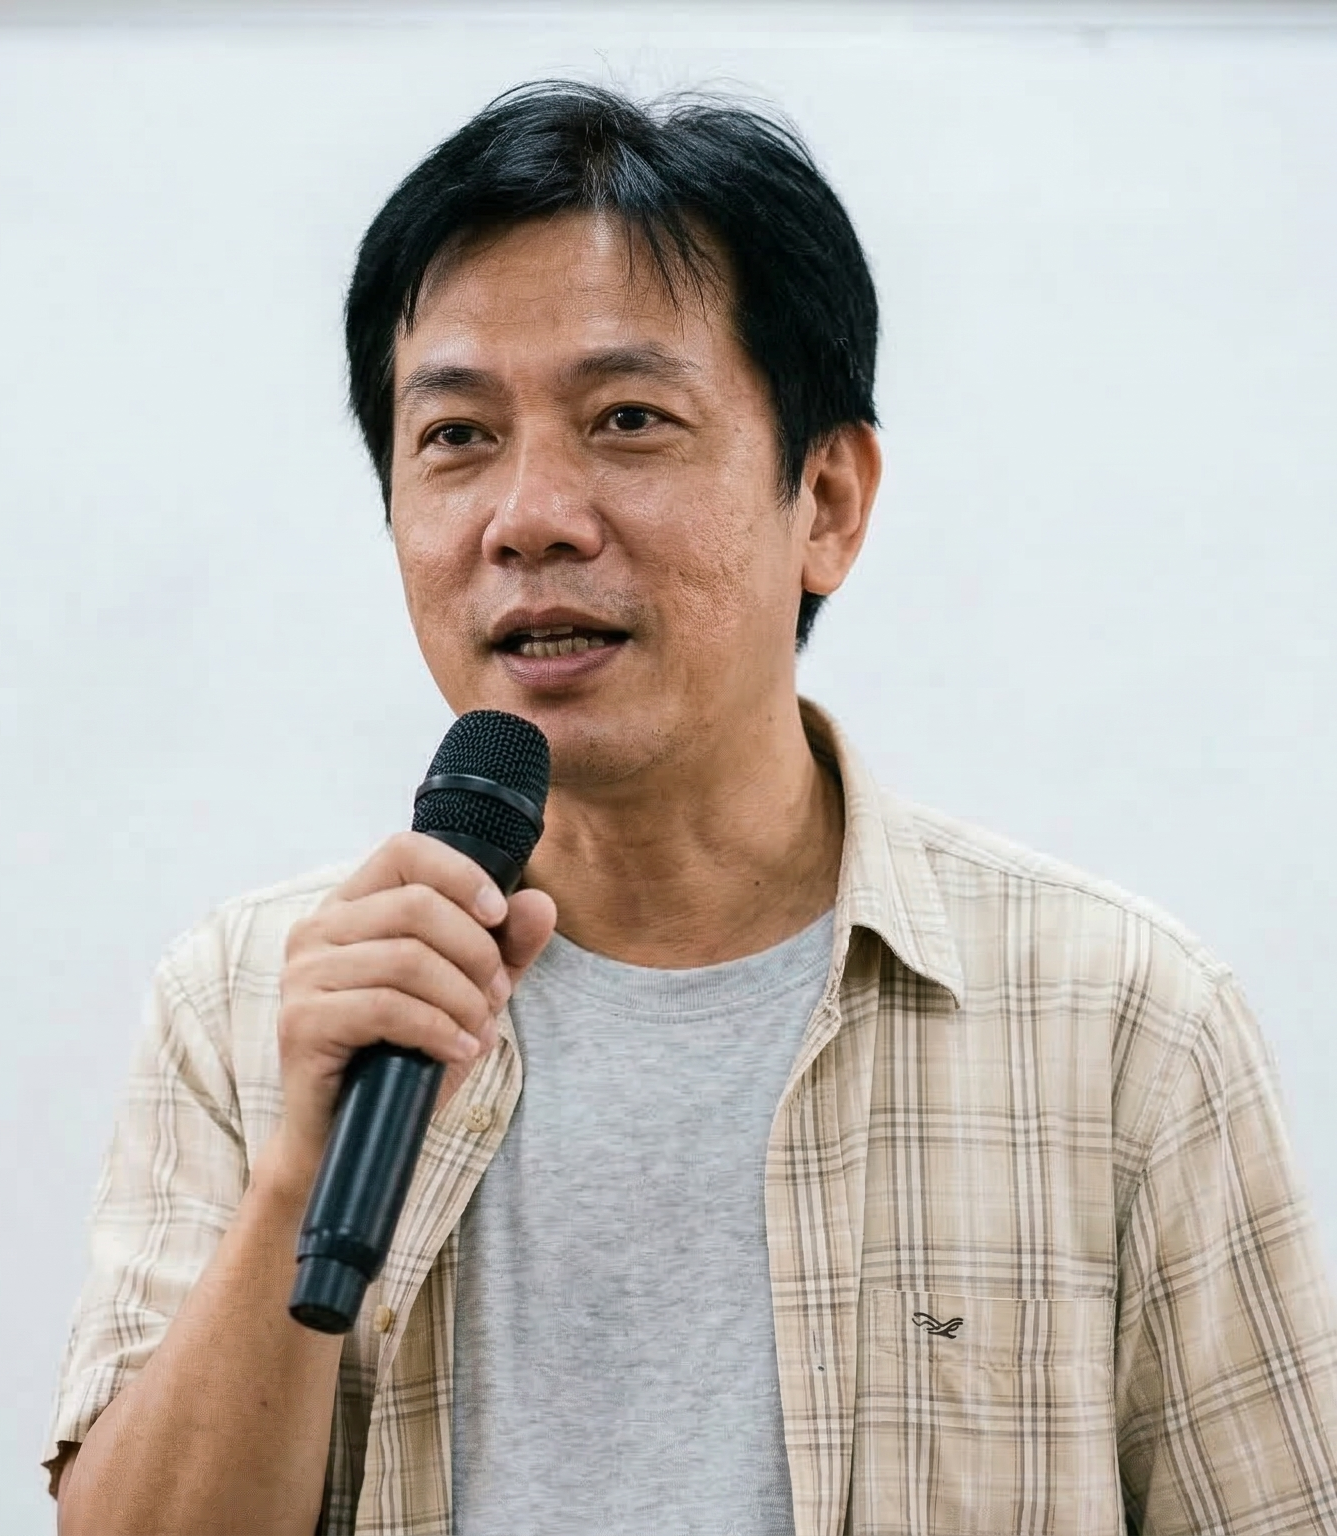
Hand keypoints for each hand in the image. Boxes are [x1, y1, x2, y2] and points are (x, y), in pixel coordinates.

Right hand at [271, 831, 555, 1188]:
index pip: (404, 851)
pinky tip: (458, 1050)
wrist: (354, 1136)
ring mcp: (303, 974)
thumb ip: (506, 947)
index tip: (498, 917)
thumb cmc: (407, 1055)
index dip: (460, 875)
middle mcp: (318, 929)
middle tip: (494, 996)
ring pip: (408, 958)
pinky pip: (388, 1007)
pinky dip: (438, 1029)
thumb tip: (541, 904)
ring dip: (462, 998)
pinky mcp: (302, 1022)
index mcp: (351, 906)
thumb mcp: (469, 992)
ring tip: (479, 1031)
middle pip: (416, 905)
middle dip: (475, 952)